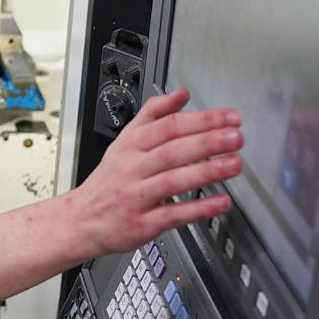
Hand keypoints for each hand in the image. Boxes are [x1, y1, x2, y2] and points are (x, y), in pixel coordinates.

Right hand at [73, 87, 241, 256]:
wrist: (83, 220)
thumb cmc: (109, 180)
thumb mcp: (125, 140)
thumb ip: (153, 114)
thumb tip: (181, 95)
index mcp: (130, 145)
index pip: (168, 126)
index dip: (201, 120)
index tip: (229, 118)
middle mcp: (132, 168)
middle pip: (172, 150)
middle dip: (207, 142)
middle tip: (236, 137)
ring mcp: (136, 196)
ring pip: (172, 180)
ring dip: (207, 172)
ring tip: (234, 165)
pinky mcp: (142, 224)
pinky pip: (173, 214)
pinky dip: (198, 208)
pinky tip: (221, 202)